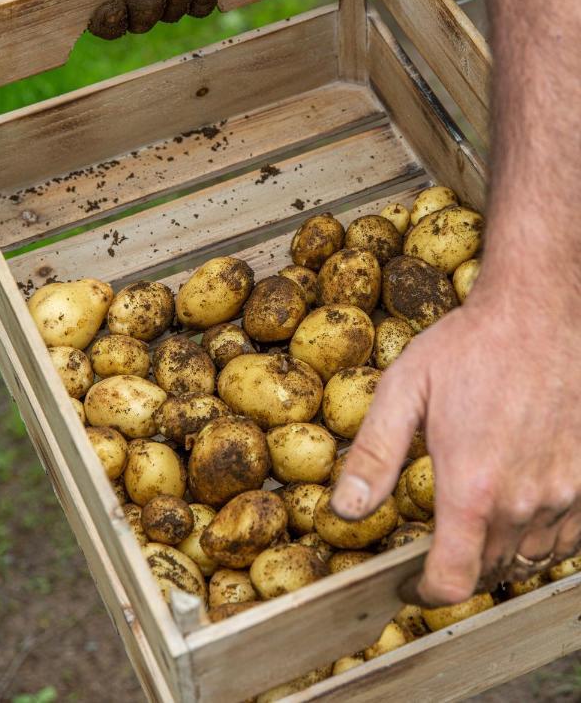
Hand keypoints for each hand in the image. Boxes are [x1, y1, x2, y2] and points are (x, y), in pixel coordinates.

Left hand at [332, 278, 580, 605]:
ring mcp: (564, 493)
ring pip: (530, 558)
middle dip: (457, 564)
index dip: (424, 594)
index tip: (410, 584)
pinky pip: (566, 536)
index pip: (452, 580)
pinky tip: (518, 503)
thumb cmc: (472, 345)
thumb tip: (347, 509)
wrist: (541, 311)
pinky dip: (539, 536)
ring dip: (499, 553)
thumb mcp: (404, 389)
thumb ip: (374, 455)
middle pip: (489, 571)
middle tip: (438, 537)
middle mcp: (523, 501)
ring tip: (475, 519)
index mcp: (472, 486)